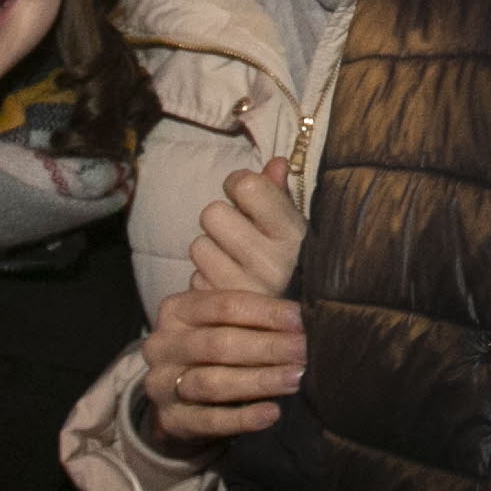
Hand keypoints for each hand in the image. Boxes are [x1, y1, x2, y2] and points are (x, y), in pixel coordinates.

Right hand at [141, 287, 303, 446]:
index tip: (301, 320)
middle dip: (267, 347)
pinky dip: (243, 418)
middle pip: (219, 344)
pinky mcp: (170, 420)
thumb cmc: (215, 352)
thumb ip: (255, 315)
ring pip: (212, 382)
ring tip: (296, 379)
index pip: (224, 305)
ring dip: (259, 381)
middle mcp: (162, 345)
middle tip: (305, 351)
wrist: (181, 401)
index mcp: (176, 311)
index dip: (266, 312)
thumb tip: (303, 316)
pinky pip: (209, 420)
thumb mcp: (225, 324)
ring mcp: (161, 385)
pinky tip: (272, 413)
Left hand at [189, 157, 305, 299]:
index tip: (248, 196)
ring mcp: (247, 290)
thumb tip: (277, 162)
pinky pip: (196, 279)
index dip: (239, 184)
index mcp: (295, 235)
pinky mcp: (224, 312)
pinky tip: (227, 287)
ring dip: (212, 252)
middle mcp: (273, 263)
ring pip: (199, 246)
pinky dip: (207, 280)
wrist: (293, 328)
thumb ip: (281, 193)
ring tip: (233, 264)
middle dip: (222, 222)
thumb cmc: (292, 265)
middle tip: (239, 236)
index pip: (246, 186)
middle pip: (212, 214)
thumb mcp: (292, 227)